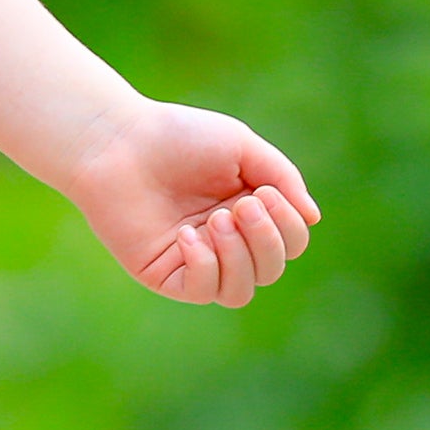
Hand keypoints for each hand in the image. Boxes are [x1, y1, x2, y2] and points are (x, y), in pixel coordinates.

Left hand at [68, 100, 318, 308]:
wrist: (117, 141)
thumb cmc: (177, 137)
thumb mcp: (242, 148)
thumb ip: (282, 178)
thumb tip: (313, 219)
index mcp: (248, 212)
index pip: (290, 242)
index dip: (288, 225)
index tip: (264, 193)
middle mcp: (224, 241)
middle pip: (271, 269)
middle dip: (266, 240)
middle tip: (240, 207)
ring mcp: (193, 259)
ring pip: (240, 291)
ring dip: (239, 257)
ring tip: (216, 220)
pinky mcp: (163, 272)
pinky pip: (201, 291)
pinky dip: (204, 265)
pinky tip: (186, 235)